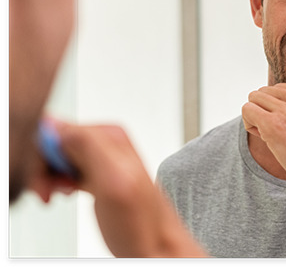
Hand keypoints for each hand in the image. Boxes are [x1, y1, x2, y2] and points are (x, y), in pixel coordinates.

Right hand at [31, 118, 205, 256]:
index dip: (43, 155)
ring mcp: (103, 158)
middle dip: (45, 167)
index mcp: (110, 135)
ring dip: (50, 176)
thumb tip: (58, 125)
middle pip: (56, 142)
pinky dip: (59, 181)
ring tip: (59, 194)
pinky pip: (67, 167)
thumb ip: (88, 146)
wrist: (156, 246)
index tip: (46, 180)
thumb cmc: (142, 223)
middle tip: (50, 192)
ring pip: (58, 156)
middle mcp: (107, 142)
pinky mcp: (98, 173)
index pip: (57, 128)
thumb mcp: (114, 180)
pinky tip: (67, 192)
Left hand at [242, 77, 285, 196]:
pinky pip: (247, 110)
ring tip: (268, 133)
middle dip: (265, 109)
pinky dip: (249, 123)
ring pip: (254, 99)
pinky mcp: (273, 124)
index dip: (278, 105)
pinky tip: (262, 136)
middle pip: (264, 92)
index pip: (280, 87)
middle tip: (276, 130)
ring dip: (256, 116)